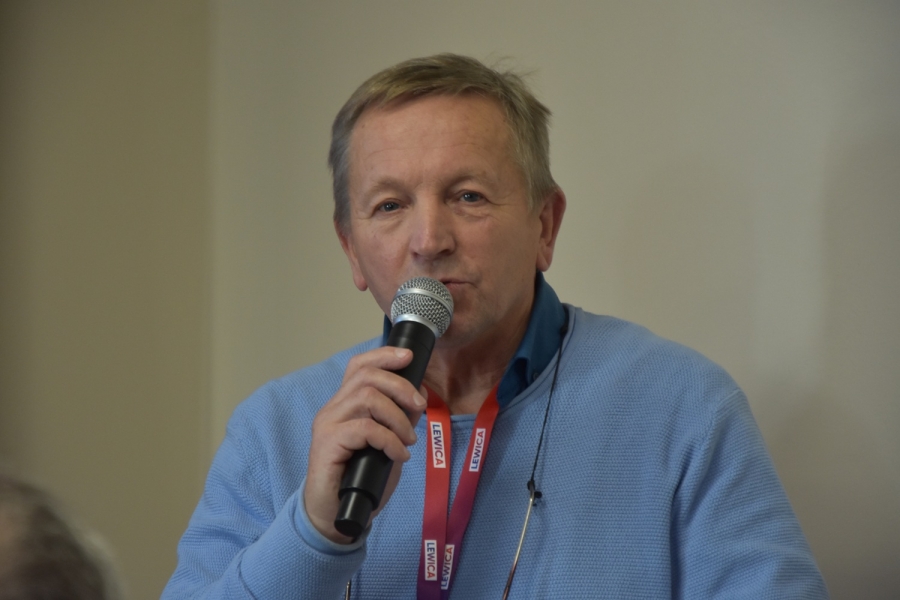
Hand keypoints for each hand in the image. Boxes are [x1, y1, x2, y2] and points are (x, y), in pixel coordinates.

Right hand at [304, 346, 426, 542]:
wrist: (334, 516)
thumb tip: (416, 400)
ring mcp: (327, 425)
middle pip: (366, 376)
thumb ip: (396, 421)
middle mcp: (332, 409)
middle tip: (420, 407)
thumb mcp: (385, 445)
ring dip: (397, 417)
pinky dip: (389, 440)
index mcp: (344, 405)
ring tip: (408, 439)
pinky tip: (398, 455)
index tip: (408, 357)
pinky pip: (365, 429)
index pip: (359, 366)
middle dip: (400, 386)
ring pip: (367, 398)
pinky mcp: (327, 443)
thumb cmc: (360, 480)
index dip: (384, 356)